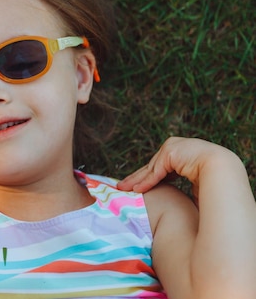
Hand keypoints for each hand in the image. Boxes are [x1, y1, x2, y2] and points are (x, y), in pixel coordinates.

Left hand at [117, 136, 241, 202]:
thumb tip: (181, 200)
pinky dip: (145, 181)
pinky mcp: (170, 152)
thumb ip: (186, 184)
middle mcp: (177, 147)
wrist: (224, 168)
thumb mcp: (197, 181)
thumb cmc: (217, 179)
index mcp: (184, 153)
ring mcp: (172, 147)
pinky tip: (136, 190)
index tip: (138, 187)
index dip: (149, 178)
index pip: (161, 167)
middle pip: (152, 166)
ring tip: (124, 188)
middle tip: (124, 186)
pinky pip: (155, 171)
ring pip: (150, 168)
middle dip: (137, 178)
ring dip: (136, 180)